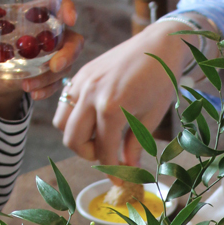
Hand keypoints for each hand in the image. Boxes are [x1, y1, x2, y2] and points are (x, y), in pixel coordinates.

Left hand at [0, 0, 84, 116]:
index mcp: (35, 15)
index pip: (59, 4)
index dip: (68, 8)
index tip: (68, 18)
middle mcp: (50, 35)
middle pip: (73, 39)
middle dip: (67, 53)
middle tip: (55, 65)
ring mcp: (54, 57)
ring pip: (65, 65)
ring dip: (50, 77)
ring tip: (28, 86)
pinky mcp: (51, 76)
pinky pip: (58, 84)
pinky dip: (47, 90)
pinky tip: (34, 94)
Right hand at [53, 20, 195, 164]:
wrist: (160, 44)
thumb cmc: (162, 79)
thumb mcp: (151, 117)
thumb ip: (134, 144)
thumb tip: (127, 169)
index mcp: (112, 108)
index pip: (103, 150)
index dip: (112, 170)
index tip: (120, 180)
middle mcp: (91, 95)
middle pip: (73, 140)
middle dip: (90, 155)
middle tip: (108, 155)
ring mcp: (82, 83)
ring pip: (61, 123)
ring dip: (77, 136)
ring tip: (99, 137)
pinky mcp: (80, 75)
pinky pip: (65, 103)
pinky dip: (74, 117)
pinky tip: (94, 118)